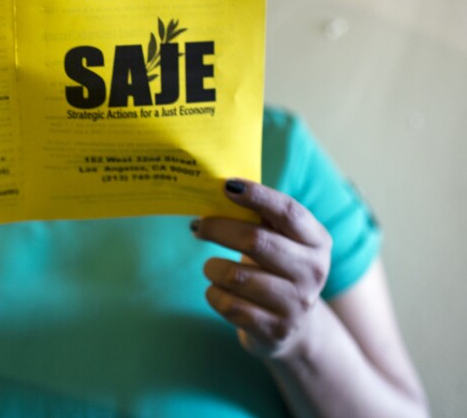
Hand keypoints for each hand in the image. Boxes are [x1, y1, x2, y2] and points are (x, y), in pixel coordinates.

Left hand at [192, 179, 331, 358]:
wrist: (292, 327)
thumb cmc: (276, 268)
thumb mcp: (280, 241)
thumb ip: (260, 216)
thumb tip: (221, 186)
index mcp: (317, 241)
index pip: (288, 211)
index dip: (257, 196)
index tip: (226, 185)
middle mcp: (313, 272)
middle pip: (255, 240)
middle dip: (218, 229)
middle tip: (198, 226)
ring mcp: (296, 304)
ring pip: (236, 276)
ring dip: (213, 267)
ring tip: (211, 266)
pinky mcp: (275, 330)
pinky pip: (229, 305)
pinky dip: (213, 294)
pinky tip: (216, 290)